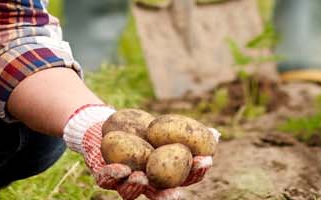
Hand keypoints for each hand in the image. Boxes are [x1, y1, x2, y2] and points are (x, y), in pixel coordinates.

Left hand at [79, 120, 216, 199]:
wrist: (109, 126)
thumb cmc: (142, 131)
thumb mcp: (164, 129)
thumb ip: (186, 133)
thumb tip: (216, 134)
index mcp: (164, 174)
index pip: (185, 178)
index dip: (196, 172)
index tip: (205, 160)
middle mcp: (146, 183)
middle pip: (158, 194)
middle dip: (167, 196)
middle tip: (175, 194)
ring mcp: (124, 181)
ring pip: (130, 192)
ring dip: (137, 187)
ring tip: (141, 178)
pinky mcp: (104, 176)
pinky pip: (108, 180)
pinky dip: (114, 175)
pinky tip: (121, 169)